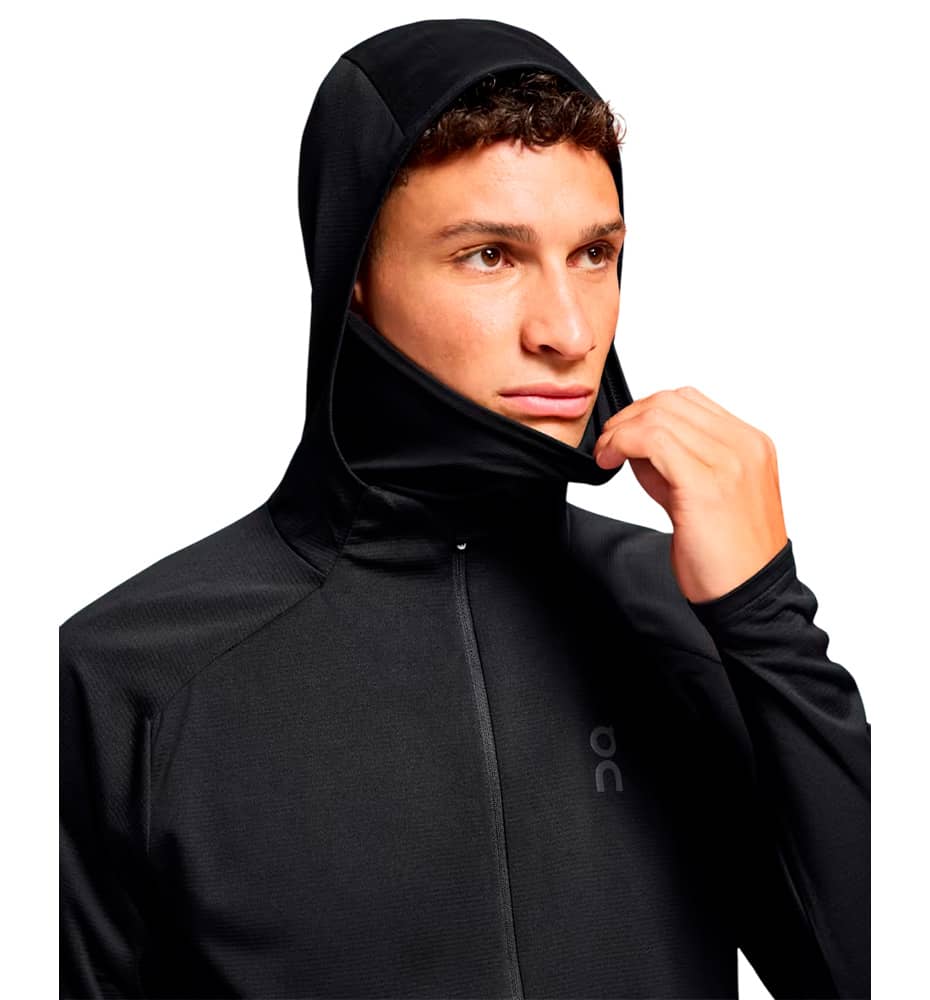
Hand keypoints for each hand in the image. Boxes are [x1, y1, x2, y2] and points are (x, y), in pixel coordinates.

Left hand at [593, 386, 788, 602]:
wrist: (751, 597)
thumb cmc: (729, 556)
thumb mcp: (704, 494)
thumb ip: (676, 462)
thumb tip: (634, 442)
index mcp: (750, 444)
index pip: (688, 400)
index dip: (645, 411)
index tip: (622, 435)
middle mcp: (745, 445)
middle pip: (671, 401)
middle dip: (628, 418)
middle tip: (607, 444)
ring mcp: (729, 461)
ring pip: (659, 415)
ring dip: (620, 431)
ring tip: (606, 455)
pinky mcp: (705, 483)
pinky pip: (652, 439)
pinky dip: (621, 443)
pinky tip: (609, 461)